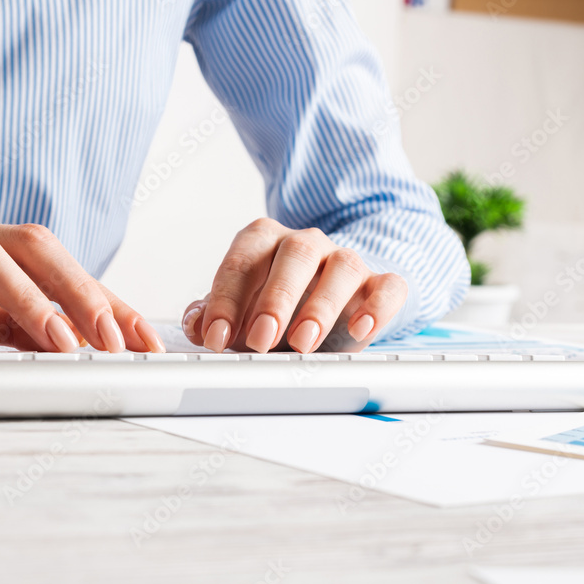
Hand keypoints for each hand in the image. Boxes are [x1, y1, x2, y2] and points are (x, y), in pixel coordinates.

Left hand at [182, 219, 407, 353]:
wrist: (328, 301)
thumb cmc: (275, 305)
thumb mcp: (239, 310)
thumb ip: (212, 315)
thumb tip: (196, 324)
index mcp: (263, 241)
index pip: (241, 262)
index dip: (225, 301)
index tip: (215, 336)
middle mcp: (305, 243)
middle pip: (292, 256)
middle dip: (274, 300)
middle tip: (260, 339)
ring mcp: (344, 260)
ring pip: (342, 267)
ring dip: (321, 306)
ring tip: (303, 342)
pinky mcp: (379, 283)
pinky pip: (388, 286)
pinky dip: (377, 307)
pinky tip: (360, 329)